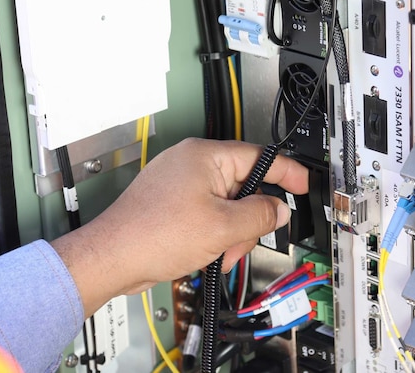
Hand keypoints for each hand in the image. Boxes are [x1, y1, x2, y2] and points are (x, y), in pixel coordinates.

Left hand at [51, 138, 308, 316]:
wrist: (112, 258)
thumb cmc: (152, 235)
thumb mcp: (223, 227)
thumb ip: (260, 215)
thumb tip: (279, 209)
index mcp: (205, 156)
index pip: (260, 157)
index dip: (287, 173)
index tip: (303, 185)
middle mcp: (191, 163)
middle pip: (244, 186)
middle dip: (248, 219)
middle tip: (241, 240)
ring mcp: (180, 183)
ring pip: (227, 205)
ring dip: (231, 233)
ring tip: (217, 252)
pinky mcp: (172, 203)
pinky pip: (208, 214)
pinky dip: (214, 234)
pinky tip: (204, 253)